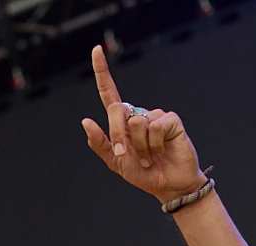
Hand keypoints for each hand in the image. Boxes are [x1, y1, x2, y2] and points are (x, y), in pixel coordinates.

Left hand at [80, 44, 204, 202]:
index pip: (109, 93)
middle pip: (117, 110)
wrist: (169, 186)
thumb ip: (100, 144)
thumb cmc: (144, 174)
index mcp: (121, 123)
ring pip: (136, 122)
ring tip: (150, 156)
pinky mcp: (170, 120)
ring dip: (140, 146)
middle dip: (118, 135)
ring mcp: (154, 115)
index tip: (96, 50)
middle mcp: (137, 114)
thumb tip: (86, 121)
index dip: (101, 71)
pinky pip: (155, 126)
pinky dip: (155, 143)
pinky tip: (163, 150)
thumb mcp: (116, 163)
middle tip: (128, 155)